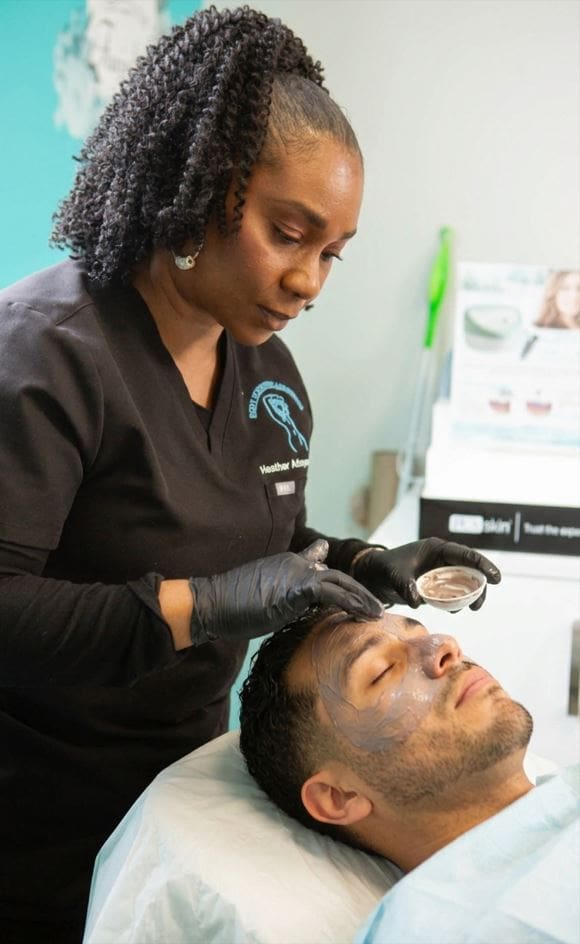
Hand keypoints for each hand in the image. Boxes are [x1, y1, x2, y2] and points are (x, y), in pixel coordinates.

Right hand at [189, 539, 382, 643]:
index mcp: (286, 564)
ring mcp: (298, 573)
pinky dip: (353, 603)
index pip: (317, 565)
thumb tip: (294, 604)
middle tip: (374, 605)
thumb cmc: (231, 604)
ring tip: (377, 613)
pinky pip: (335, 594)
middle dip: (357, 591)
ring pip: (340, 582)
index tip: (352, 591)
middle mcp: (295, 563)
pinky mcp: (299, 587)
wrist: (214, 602)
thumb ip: (282, 596)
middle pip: (335, 575)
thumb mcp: (262, 595)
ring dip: (362, 598)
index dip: (336, 578)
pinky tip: (366, 614)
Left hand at [352, 537, 500, 609]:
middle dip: (479, 585)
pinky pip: (452, 592)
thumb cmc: (384, 567)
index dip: (482, 564)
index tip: (496, 577)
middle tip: (479, 604)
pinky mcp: (435, 584)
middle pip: (469, 570)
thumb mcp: (394, 574)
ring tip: (471, 608)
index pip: (464, 554)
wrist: (374, 575)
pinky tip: (454, 610)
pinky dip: (456, 601)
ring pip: (463, 582)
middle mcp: (441, 559)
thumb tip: (418, 601)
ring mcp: (439, 571)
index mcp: (436, 549)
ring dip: (469, 595)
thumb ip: (406, 585)